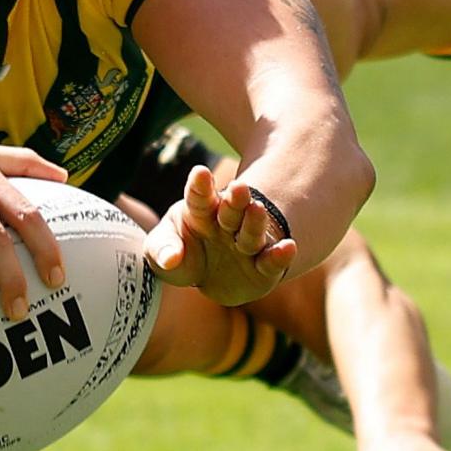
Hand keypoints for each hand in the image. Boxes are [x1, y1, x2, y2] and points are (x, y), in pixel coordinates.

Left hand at [144, 161, 298, 305]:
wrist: (207, 278)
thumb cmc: (181, 254)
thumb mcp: (161, 248)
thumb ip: (162, 249)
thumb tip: (171, 260)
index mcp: (201, 212)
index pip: (199, 197)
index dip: (199, 186)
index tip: (200, 172)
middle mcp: (227, 224)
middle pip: (230, 211)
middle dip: (234, 200)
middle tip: (237, 186)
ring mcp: (246, 245)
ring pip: (251, 234)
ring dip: (255, 222)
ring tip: (257, 210)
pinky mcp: (262, 269)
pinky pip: (271, 262)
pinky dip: (280, 256)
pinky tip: (289, 247)